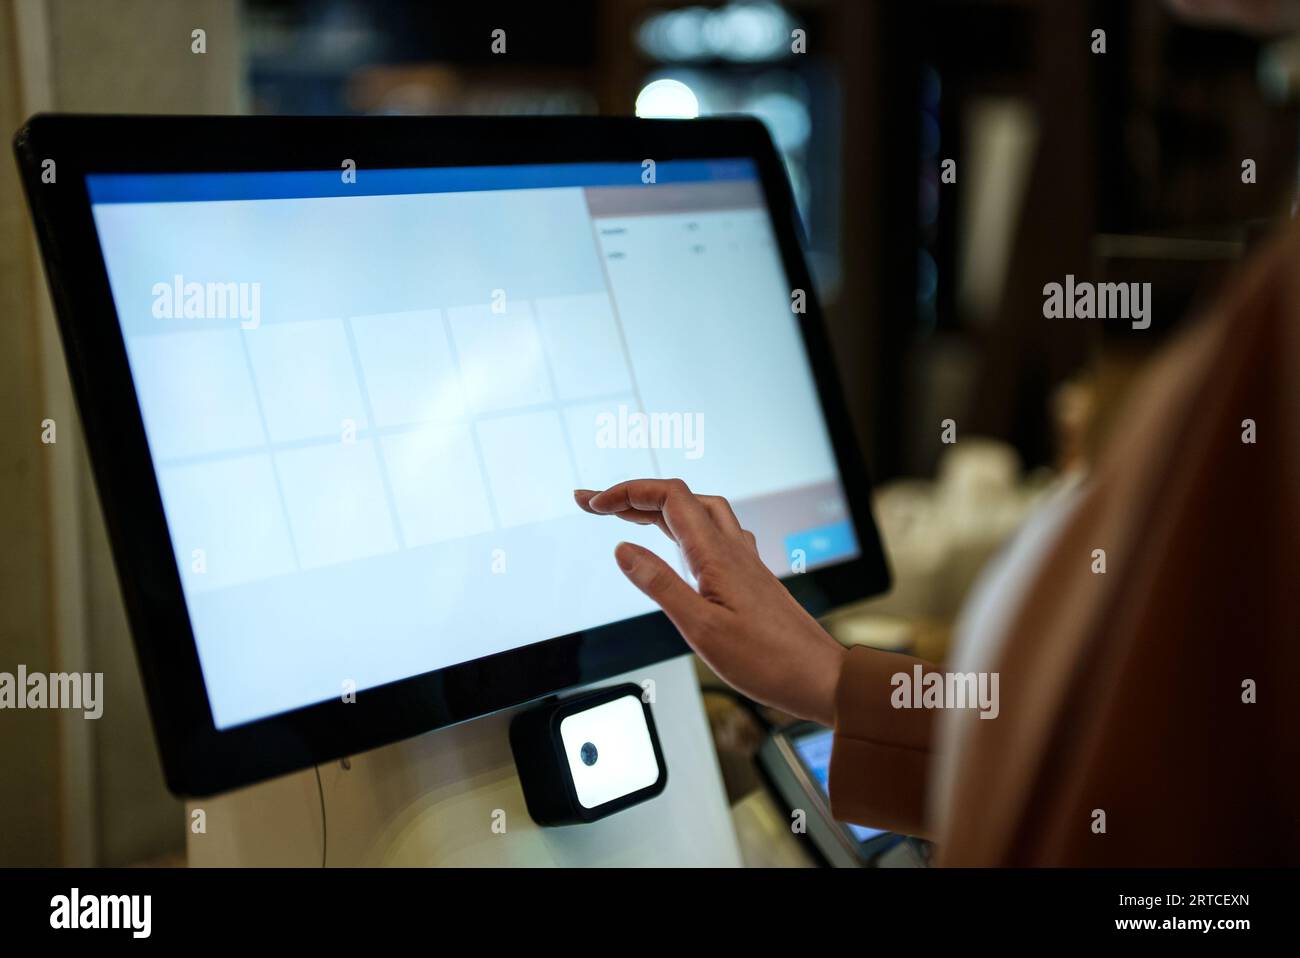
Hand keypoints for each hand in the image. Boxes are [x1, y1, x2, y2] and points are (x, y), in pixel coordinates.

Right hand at [574, 479, 845, 726]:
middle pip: (682, 499)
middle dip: (636, 495)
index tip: (593, 503)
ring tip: (628, 517)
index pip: (669, 498)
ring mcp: (744, 561)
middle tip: (597, 505)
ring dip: (661, 507)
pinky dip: (685, 528)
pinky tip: (679, 545)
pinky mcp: (750, 577)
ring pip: (700, 513)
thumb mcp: (701, 628)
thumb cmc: (768, 660)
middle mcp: (732, 549)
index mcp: (717, 555)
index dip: (629, 491)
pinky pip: (715, 534)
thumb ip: (660, 585)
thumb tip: (623, 549)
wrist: (820, 677)